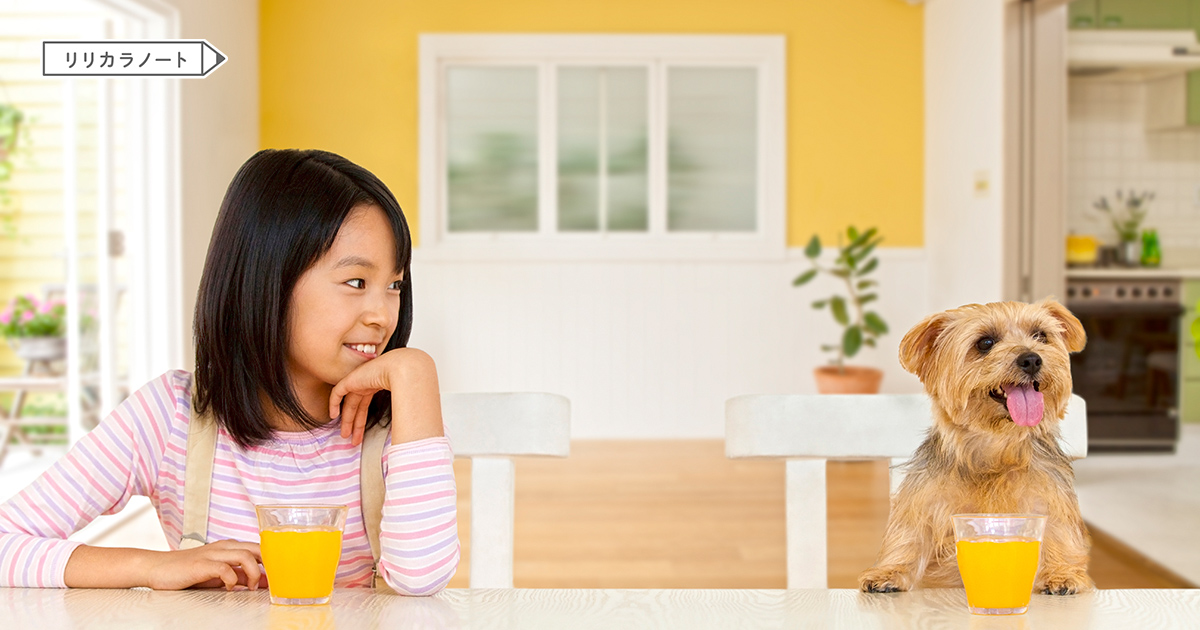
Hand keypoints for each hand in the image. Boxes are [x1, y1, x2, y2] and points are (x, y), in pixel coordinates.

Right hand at [144, 540, 265, 590]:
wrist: (157, 568)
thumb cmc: (188, 571)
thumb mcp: (219, 573)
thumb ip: (239, 575)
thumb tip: (262, 581)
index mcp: (230, 547)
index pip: (259, 548)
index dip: (272, 560)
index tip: (279, 575)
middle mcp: (224, 547)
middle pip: (257, 548)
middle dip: (269, 563)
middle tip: (272, 580)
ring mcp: (213, 554)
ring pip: (245, 555)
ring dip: (254, 572)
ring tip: (252, 587)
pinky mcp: (202, 564)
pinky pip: (224, 569)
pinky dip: (231, 579)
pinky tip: (229, 587)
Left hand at [329, 347, 442, 445]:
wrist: (402, 368)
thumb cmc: (407, 380)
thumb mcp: (403, 400)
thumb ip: (401, 413)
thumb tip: (406, 431)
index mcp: (376, 385)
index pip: (365, 405)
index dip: (362, 420)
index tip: (361, 435)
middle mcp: (366, 383)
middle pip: (356, 407)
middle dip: (354, 424)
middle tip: (352, 439)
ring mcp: (358, 381)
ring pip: (348, 404)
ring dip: (346, 420)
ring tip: (345, 435)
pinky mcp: (351, 380)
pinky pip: (337, 393)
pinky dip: (333, 404)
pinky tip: (333, 416)